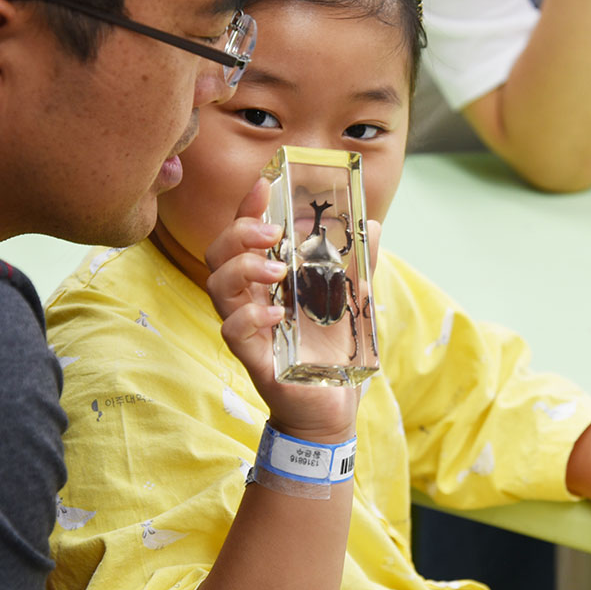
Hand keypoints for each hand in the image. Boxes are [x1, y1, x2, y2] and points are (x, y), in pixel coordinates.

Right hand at [204, 178, 380, 443]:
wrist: (330, 404)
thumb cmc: (329, 350)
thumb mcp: (348, 298)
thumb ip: (355, 262)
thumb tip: (374, 223)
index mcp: (267, 279)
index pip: (243, 235)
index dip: (247, 207)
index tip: (263, 185)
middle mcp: (249, 298)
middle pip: (218, 254)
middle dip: (239, 233)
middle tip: (272, 232)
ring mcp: (247, 327)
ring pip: (217, 286)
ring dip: (243, 269)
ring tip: (277, 269)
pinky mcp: (252, 357)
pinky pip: (232, 330)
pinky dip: (250, 317)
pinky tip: (276, 314)